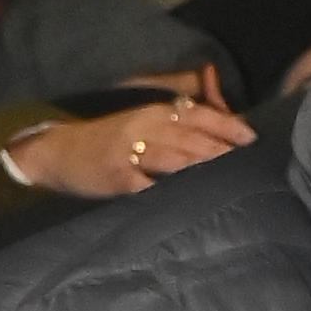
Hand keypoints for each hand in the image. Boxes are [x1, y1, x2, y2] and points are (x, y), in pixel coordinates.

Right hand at [0, 96, 250, 205]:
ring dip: (201, 167)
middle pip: (190, 137)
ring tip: (228, 177)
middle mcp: (143, 128)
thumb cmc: (110, 140)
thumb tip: (218, 118)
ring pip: (172, 159)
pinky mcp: (118, 178)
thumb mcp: (142, 122)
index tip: (252, 138)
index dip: (226, 125)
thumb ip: (178, 121)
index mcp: (152, 113)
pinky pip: (147, 185)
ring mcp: (129, 153)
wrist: (59, 152)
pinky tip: (189, 198)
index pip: (196, 114)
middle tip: (249, 162)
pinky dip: (168, 191)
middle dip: (221, 150)